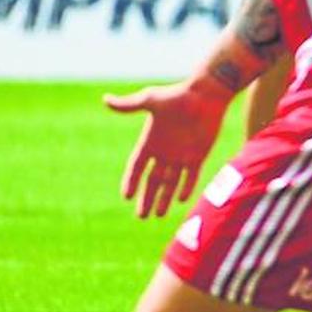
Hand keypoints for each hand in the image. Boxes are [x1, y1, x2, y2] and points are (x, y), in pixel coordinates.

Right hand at [106, 80, 229, 218]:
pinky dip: (186, 188)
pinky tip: (179, 200)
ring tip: (157, 215)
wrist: (206, 94)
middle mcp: (164, 152)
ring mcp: (181, 155)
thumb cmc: (177, 95)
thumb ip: (129, 105)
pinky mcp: (198, 155)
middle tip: (141, 216)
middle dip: (146, 198)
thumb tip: (105, 99)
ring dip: (164, 198)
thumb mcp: (150, 100)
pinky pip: (191, 177)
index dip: (131, 181)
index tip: (126, 196)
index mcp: (150, 141)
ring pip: (170, 183)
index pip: (137, 167)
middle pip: (152, 181)